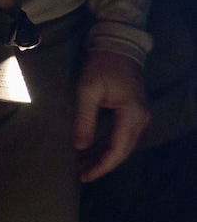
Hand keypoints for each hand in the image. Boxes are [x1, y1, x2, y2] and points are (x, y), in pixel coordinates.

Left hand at [73, 50, 150, 182]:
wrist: (118, 44)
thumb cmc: (102, 64)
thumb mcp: (88, 90)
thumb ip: (85, 119)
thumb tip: (80, 146)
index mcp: (132, 114)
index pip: (117, 150)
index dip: (101, 166)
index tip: (84, 176)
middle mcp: (140, 118)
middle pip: (122, 151)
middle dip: (101, 164)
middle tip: (80, 174)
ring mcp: (139, 115)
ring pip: (122, 144)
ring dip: (102, 156)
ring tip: (82, 166)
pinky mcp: (133, 112)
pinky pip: (121, 135)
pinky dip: (106, 145)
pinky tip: (90, 151)